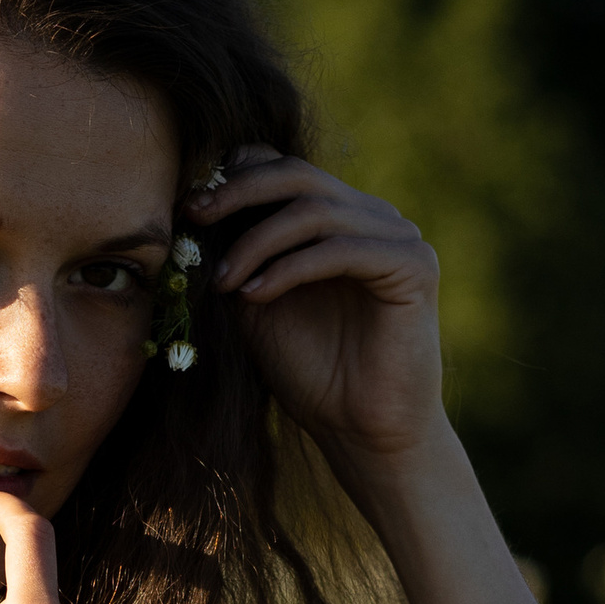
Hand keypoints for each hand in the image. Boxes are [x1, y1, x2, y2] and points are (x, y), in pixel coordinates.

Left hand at [188, 149, 448, 491]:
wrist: (361, 433)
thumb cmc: (312, 375)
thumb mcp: (257, 302)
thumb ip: (240, 252)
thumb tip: (194, 205)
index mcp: (341, 219)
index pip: (285, 170)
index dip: (235, 178)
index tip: (189, 210)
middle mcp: (374, 218)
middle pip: (299, 176)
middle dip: (239, 193)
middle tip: (196, 217)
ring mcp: (399, 238)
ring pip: (315, 211)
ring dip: (258, 242)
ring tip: (223, 281)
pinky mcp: (415, 266)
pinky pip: (342, 248)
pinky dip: (291, 268)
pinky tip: (256, 296)